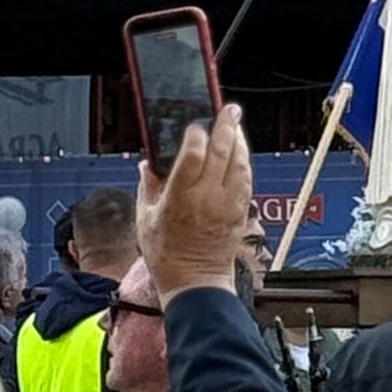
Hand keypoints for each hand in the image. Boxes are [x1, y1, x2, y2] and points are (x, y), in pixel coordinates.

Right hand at [139, 103, 253, 303]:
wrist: (195, 282)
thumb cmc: (167, 255)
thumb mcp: (146, 220)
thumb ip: (147, 188)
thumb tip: (146, 165)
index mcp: (180, 199)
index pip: (193, 156)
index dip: (196, 135)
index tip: (195, 126)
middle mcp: (208, 198)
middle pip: (222, 152)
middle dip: (227, 126)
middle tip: (229, 110)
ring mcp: (228, 203)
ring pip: (239, 162)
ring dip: (239, 140)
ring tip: (235, 126)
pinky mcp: (241, 210)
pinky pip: (246, 178)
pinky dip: (244, 161)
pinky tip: (240, 152)